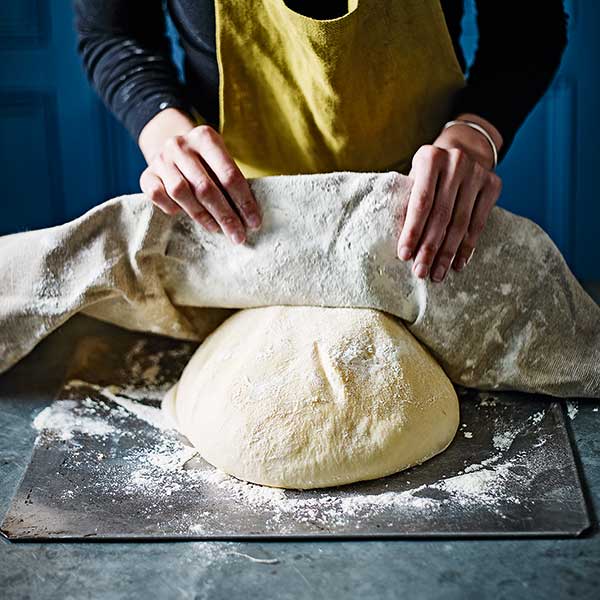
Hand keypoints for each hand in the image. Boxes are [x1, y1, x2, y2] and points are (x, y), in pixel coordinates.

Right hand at [138, 109, 260, 244]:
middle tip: (237, 236)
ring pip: (181, 192)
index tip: (254, 223)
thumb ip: (231, 183)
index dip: (244, 202)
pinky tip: (184, 215)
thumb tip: (249, 218)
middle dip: (225, 216)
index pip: (229, 175)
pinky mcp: (146, 174)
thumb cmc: (204, 162)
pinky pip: (159, 196)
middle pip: (206, 187)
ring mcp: (161, 159)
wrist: (169, 149)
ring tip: (216, 228)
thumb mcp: (219, 162)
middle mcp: (180, 145)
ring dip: (202, 215)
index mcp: (205, 137)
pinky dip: (172, 208)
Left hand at [396, 115, 502, 281]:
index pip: (420, 202)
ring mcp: (478, 172)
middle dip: (429, 248)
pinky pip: (478, 223)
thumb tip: (402, 245)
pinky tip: (457, 263)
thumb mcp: (415, 178)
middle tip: (420, 272)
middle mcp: (456, 162)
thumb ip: (408, 203)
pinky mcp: (494, 184)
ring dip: (448, 253)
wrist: (464, 150)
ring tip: (437, 274)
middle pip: (441, 215)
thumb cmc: (429, 174)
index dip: (412, 231)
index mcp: (430, 158)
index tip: (404, 256)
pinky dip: (467, 246)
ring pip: (460, 223)